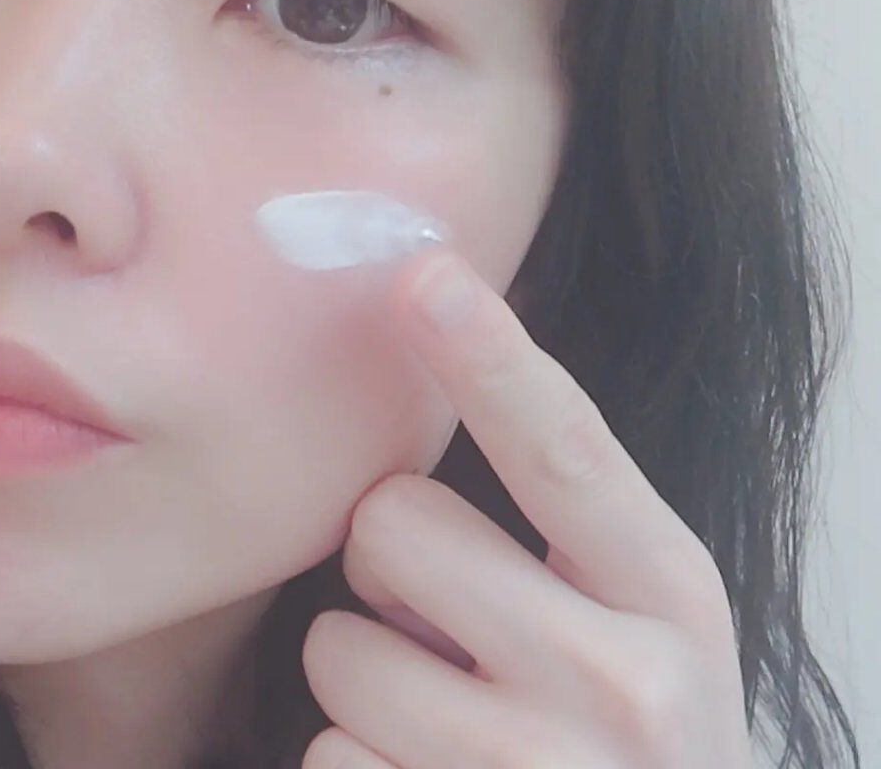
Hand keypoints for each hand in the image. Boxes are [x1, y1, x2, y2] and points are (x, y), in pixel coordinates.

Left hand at [300, 248, 755, 767]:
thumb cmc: (628, 735)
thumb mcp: (637, 620)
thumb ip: (559, 532)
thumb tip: (416, 435)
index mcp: (669, 594)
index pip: (565, 448)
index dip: (490, 355)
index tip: (424, 275)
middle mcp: (619, 683)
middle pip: (393, 524)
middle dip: (386, 563)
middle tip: (438, 620)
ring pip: (337, 651)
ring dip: (367, 681)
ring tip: (447, 725)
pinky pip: (324, 758)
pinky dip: (356, 766)